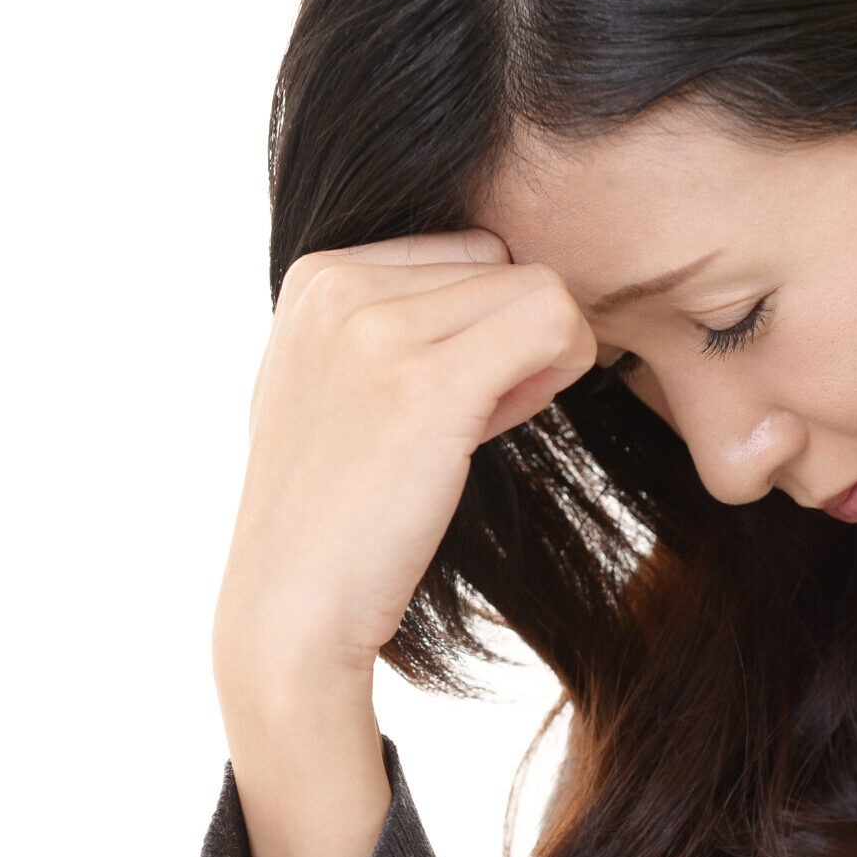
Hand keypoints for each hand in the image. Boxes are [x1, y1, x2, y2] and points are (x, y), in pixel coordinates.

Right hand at [212, 227, 600, 706]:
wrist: (290, 608)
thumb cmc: (334, 511)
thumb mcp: (341, 388)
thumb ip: (403, 328)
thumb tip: (530, 295)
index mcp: (315, 276)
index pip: (463, 248)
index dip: (482, 322)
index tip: (450, 396)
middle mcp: (338, 286)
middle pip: (502, 262)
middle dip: (511, 337)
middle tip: (469, 421)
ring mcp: (377, 330)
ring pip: (538, 286)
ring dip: (542, 357)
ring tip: (480, 428)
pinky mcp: (427, 385)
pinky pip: (554, 320)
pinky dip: (566, 364)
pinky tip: (516, 421)